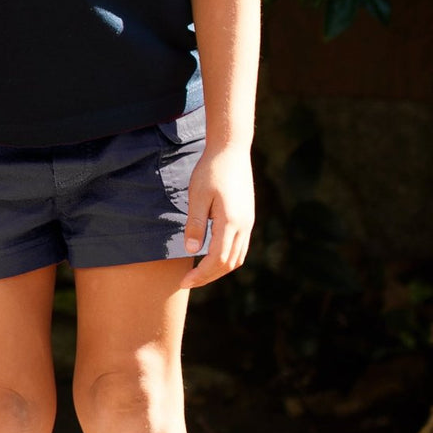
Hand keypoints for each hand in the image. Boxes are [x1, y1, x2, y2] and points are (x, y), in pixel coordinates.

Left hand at [179, 143, 254, 288]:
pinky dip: (226, 258)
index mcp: (230, 222)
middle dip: (208, 277)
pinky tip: (212, 256)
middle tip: (188, 282)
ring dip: (219, 269)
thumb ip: (196, 224)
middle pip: (229, 264)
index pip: (217, 260)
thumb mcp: (197, 196)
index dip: (201, 275)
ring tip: (199, 273)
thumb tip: (192, 251)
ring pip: (237, 257)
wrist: (231, 150)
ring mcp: (248, 223)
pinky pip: (240, 247)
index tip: (184, 282)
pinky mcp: (248, 218)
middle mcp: (244, 226)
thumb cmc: (211, 171)